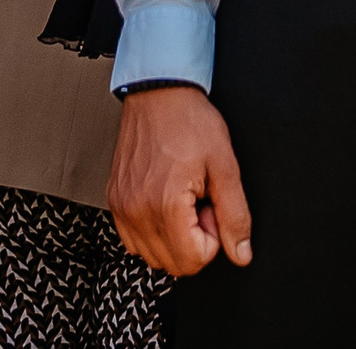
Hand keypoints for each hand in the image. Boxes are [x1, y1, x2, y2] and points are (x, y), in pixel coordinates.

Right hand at [108, 85, 251, 276]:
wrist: (159, 92)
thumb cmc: (190, 120)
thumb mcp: (225, 166)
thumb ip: (235, 215)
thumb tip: (241, 253)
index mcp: (165, 205)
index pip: (193, 261)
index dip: (212, 237)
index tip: (210, 205)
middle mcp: (136, 211)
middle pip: (173, 264)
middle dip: (193, 240)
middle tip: (199, 200)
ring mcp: (121, 207)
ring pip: (151, 255)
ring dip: (173, 237)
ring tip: (182, 197)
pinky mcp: (114, 200)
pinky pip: (133, 239)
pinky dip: (152, 230)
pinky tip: (164, 200)